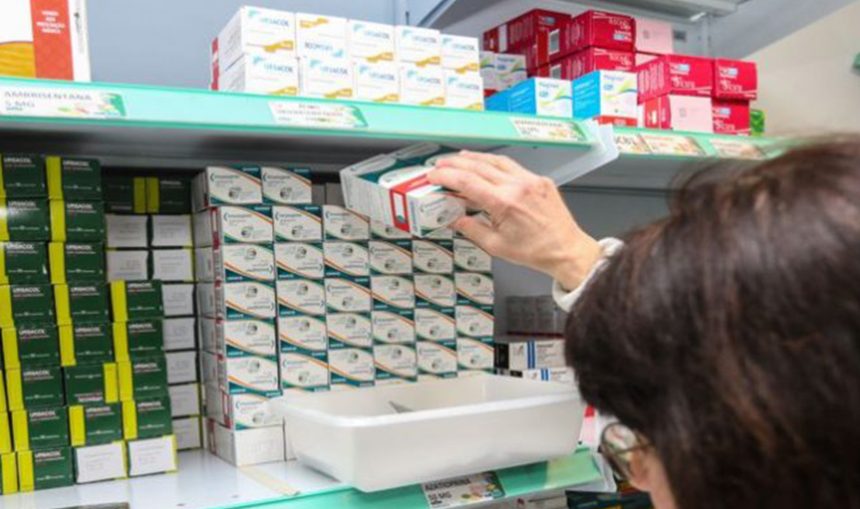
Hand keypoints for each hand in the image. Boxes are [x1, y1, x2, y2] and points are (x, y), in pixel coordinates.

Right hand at [428, 151, 602, 290]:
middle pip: (478, 166)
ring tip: (458, 158)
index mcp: (504, 203)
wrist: (566, 250)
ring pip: (496, 161)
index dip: (446, 176)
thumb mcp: (495, 245)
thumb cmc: (535, 251)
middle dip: (455, 164)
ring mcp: (530, 180)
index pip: (467, 182)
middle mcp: (517, 186)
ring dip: (474, 158)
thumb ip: (470, 228)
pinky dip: (495, 163)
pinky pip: (513, 166)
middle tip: (440, 165)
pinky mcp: (540, 180)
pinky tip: (486, 165)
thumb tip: (453, 218)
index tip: (433, 176)